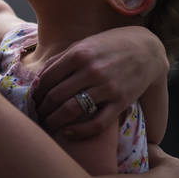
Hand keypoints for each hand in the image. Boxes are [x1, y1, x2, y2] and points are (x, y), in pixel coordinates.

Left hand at [33, 26, 167, 138]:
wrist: (146, 49)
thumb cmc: (110, 46)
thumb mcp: (84, 45)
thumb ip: (62, 60)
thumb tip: (38, 80)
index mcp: (78, 54)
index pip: (46, 78)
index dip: (36, 93)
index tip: (33, 102)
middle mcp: (91, 70)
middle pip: (55, 96)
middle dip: (42, 109)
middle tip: (38, 116)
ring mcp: (106, 87)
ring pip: (71, 110)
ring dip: (55, 121)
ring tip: (49, 125)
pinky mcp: (120, 101)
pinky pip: (96, 123)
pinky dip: (79, 132)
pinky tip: (68, 133)